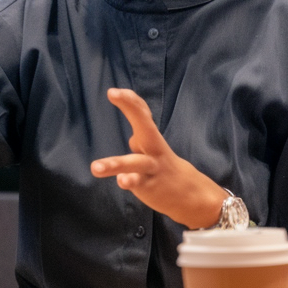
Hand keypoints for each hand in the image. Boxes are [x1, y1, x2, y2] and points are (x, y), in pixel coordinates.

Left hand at [90, 88, 226, 228]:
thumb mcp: (153, 147)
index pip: (142, 114)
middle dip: (131, 107)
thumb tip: (130, 130)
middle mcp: (153, 149)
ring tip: (95, 167)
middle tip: (114, 93)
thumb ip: (141, 135)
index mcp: (151, 138)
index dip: (130, 100)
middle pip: (145, 125)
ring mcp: (152, 168)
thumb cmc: (164, 167)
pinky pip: (138, 183)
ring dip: (114, 164)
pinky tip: (122, 181)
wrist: (193, 196)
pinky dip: (130, 181)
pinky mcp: (150, 186)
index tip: (114, 91)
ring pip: (134, 163)